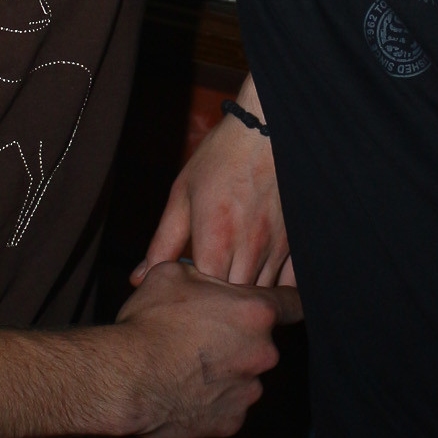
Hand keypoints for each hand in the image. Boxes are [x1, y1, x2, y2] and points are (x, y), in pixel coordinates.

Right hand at [114, 258, 301, 437]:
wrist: (126, 378)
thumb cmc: (149, 322)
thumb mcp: (171, 274)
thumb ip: (201, 271)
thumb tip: (201, 270)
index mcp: (256, 312)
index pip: (294, 303)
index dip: (287, 302)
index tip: (282, 305)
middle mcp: (263, 352)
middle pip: (262, 344)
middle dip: (239, 340)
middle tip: (203, 339)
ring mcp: (249, 391)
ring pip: (245, 377)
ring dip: (226, 372)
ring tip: (187, 368)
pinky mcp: (232, 422)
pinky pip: (227, 407)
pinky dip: (212, 401)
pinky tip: (184, 391)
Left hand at [132, 76, 295, 288]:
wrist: (267, 130)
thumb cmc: (221, 159)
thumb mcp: (182, 195)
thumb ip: (162, 243)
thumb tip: (139, 278)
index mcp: (215, 240)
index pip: (202, 297)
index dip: (192, 302)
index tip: (186, 294)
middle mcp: (249, 249)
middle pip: (233, 303)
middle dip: (219, 306)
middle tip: (208, 299)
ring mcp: (277, 248)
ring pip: (263, 297)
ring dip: (246, 298)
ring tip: (232, 290)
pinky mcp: (298, 242)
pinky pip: (292, 284)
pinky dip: (278, 290)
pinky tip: (264, 283)